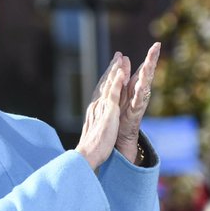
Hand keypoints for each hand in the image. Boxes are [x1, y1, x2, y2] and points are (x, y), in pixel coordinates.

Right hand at [76, 53, 127, 169]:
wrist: (87, 154)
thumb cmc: (91, 149)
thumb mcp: (95, 132)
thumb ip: (97, 124)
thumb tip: (96, 124)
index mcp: (95, 110)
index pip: (101, 90)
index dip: (107, 78)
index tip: (113, 69)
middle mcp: (97, 106)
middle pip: (104, 84)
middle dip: (112, 69)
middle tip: (118, 56)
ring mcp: (102, 108)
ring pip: (109, 85)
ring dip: (115, 70)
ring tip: (121, 58)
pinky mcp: (108, 112)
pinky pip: (113, 94)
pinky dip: (117, 83)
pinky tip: (122, 73)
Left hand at [115, 42, 160, 160]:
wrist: (120, 135)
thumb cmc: (121, 112)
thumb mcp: (121, 91)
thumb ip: (123, 75)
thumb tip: (123, 56)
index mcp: (135, 86)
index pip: (143, 68)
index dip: (150, 57)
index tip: (157, 44)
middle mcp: (139, 93)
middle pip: (147, 74)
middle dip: (152, 60)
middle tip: (157, 48)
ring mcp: (139, 102)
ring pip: (144, 85)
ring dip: (147, 74)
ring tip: (150, 62)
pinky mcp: (135, 112)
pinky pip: (138, 101)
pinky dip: (140, 93)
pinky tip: (143, 85)